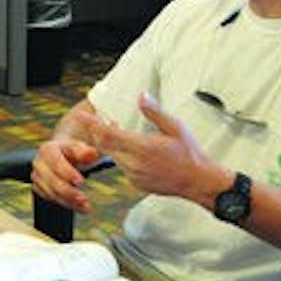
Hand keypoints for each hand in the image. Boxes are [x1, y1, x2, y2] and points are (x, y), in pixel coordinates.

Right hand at [31, 137, 102, 213]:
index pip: (56, 162)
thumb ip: (85, 150)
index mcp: (48, 149)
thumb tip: (90, 153)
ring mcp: (37, 176)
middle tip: (84, 198)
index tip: (81, 182)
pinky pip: (51, 198)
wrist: (64, 154)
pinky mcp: (38, 187)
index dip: (68, 172)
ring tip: (85, 206)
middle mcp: (39, 163)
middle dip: (68, 191)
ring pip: (51, 192)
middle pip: (52, 180)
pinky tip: (79, 206)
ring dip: (69, 201)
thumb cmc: (73, 150)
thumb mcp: (80, 147)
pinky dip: (66, 204)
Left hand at [81, 93, 226, 202]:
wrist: (199, 182)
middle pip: (105, 145)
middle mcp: (134, 163)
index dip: (92, 123)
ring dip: (112, 144)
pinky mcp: (136, 183)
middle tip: (103, 120)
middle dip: (100, 132)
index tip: (81, 115)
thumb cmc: (190, 153)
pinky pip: (122, 167)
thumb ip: (154, 112)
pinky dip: (122, 156)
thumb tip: (141, 96)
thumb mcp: (175, 127)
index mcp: (142, 147)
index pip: (108, 134)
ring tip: (121, 132)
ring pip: (113, 156)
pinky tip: (132, 150)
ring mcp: (134, 175)